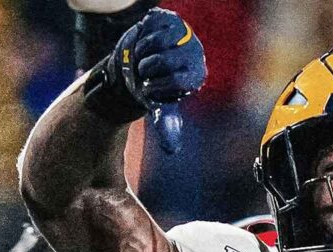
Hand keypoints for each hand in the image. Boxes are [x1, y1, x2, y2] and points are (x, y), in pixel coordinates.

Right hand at [95, 8, 203, 153]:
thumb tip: (172, 150)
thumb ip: (166, 124)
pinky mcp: (169, 19)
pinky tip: (145, 42)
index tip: (150, 88)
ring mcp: (184, 33)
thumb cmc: (150, 87)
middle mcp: (195, 53)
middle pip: (164, 61)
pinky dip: (141, 36)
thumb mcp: (158, 106)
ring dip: (142, 53)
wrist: (136, 65)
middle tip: (146, 72)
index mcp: (196, 76)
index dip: (156, 85)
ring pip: (156, 42)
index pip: (176, 80)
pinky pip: (151, 26)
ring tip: (145, 57)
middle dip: (147, 69)